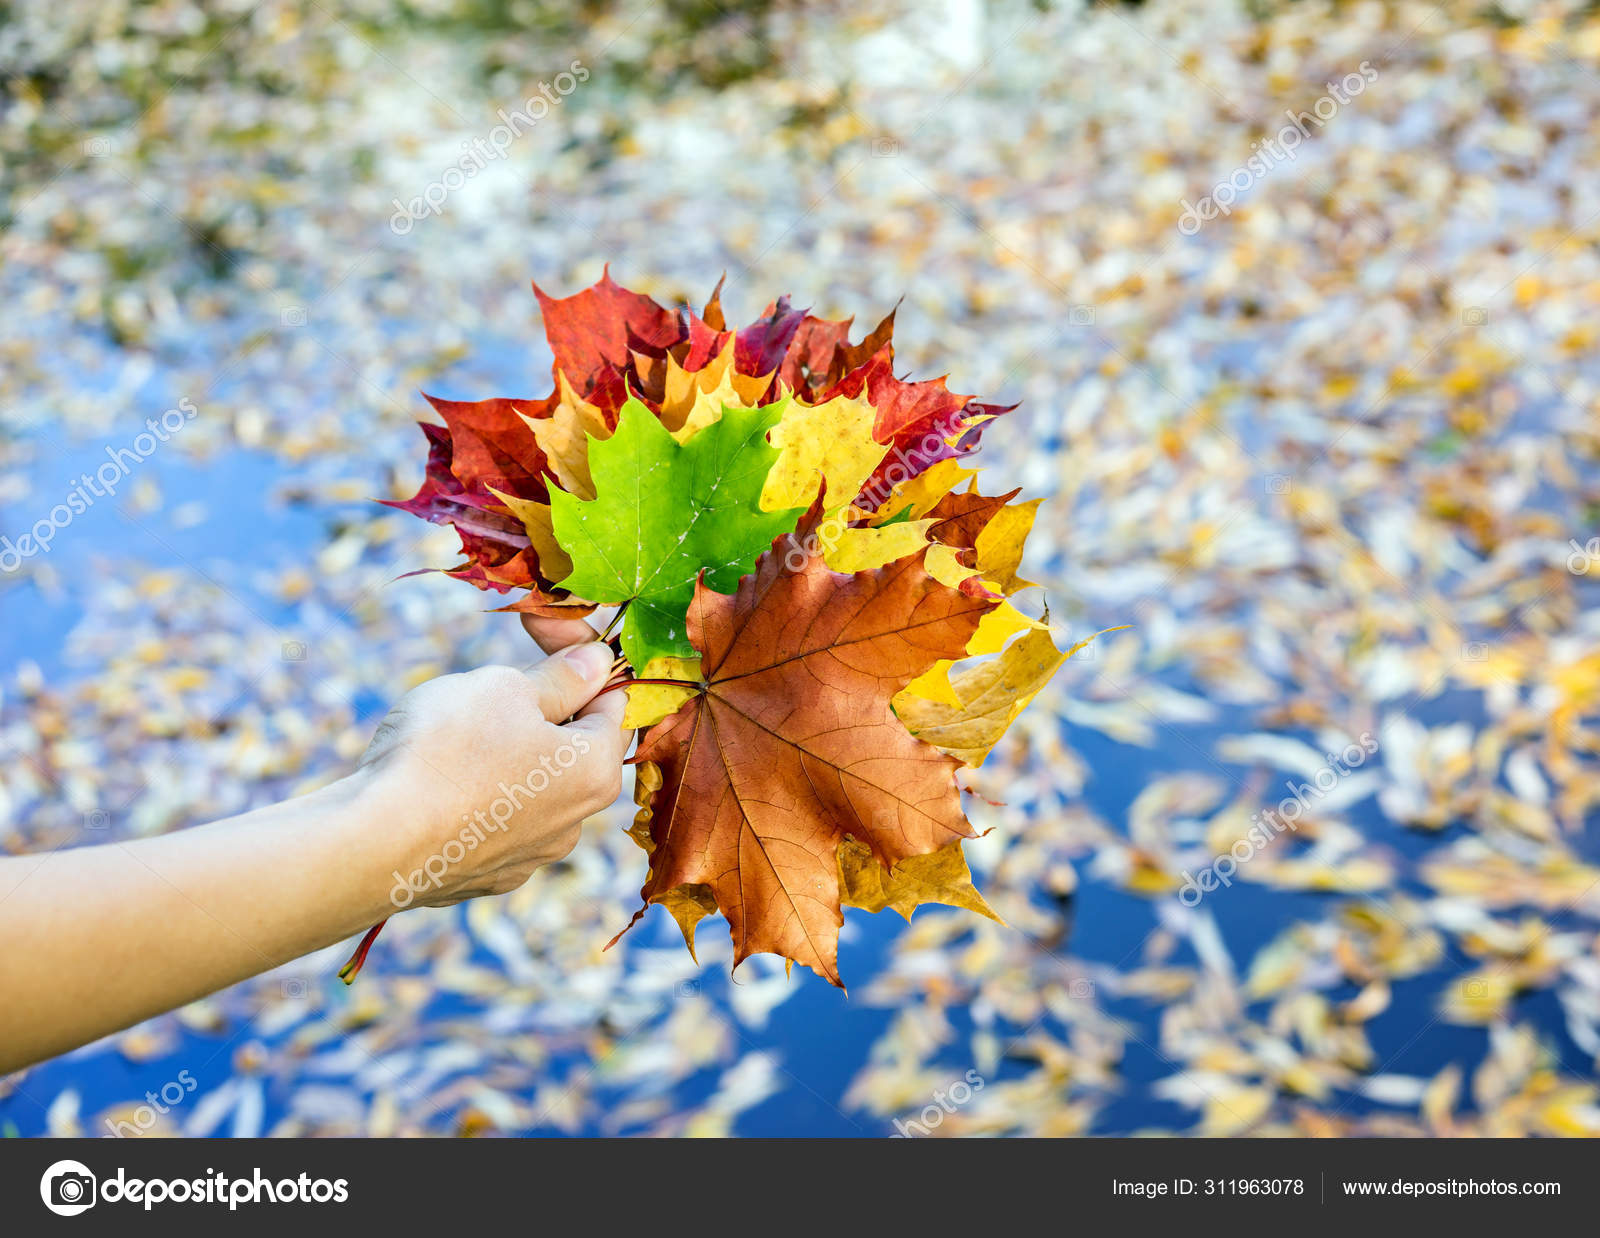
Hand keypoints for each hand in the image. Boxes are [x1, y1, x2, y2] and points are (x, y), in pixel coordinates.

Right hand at [354, 616, 628, 910]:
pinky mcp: (482, 877)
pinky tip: (432, 780)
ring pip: (529, 783)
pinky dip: (473, 794)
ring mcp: (527, 856)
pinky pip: (490, 819)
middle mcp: (573, 823)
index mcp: (595, 772)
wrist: (370, 845)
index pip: (613, 699)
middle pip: (571, 745)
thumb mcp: (506, 688)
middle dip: (539, 705)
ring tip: (450, 731)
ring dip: (504, 750)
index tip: (538, 626)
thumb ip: (561, 677)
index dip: (578, 656)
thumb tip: (598, 664)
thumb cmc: (447, 752)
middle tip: (487, 680)